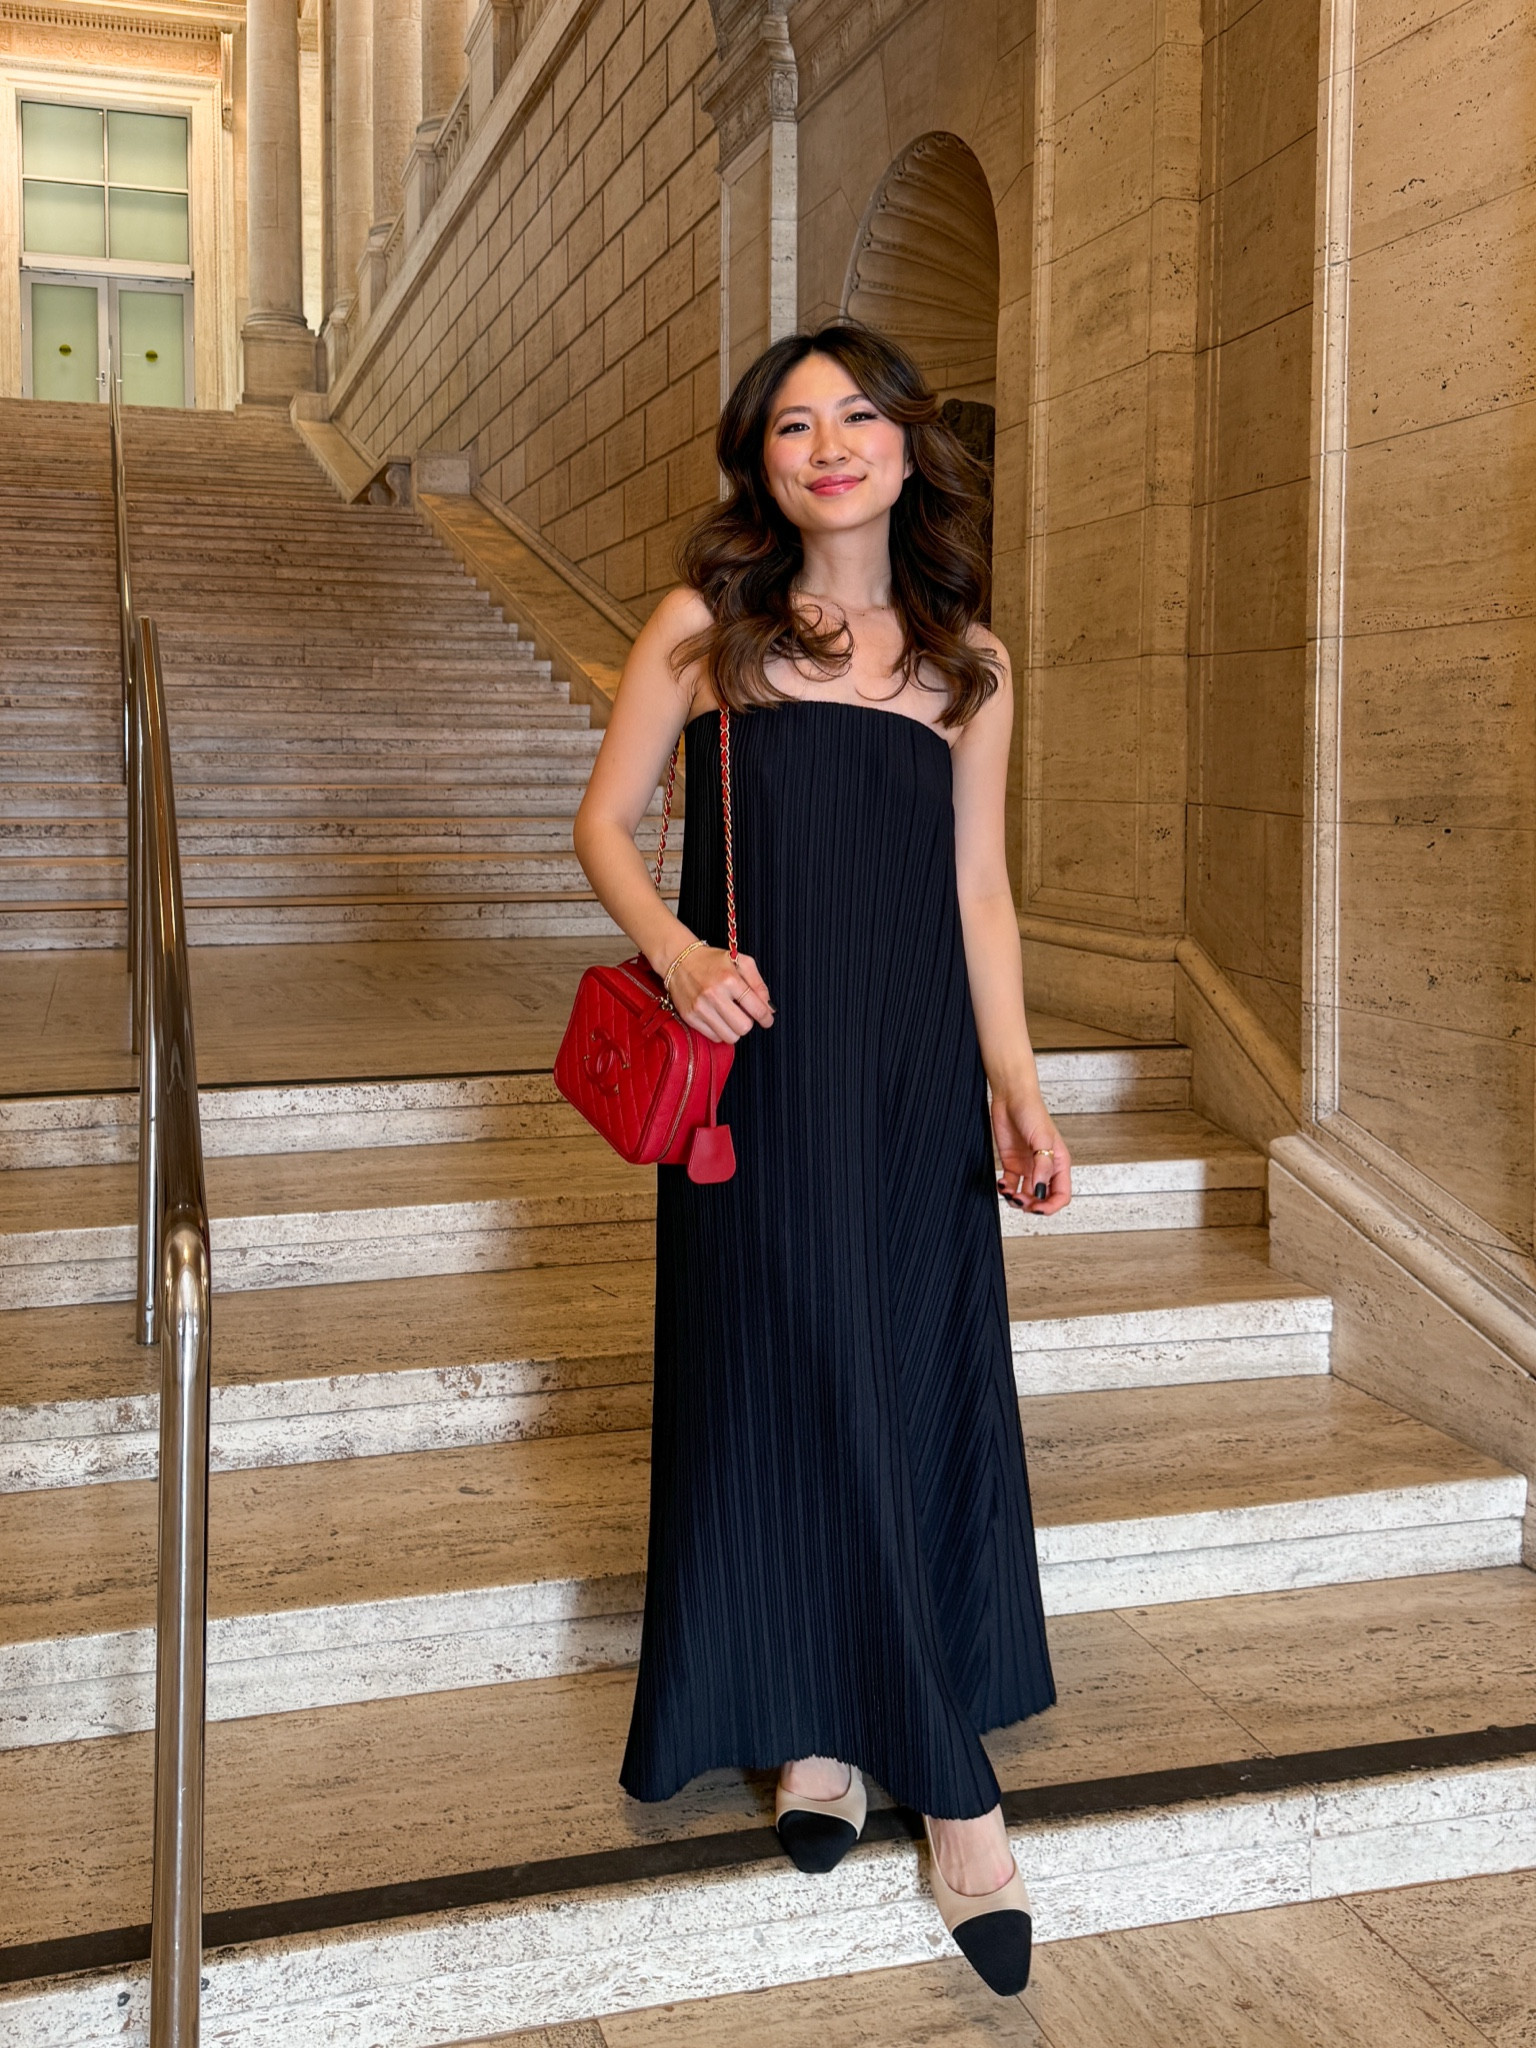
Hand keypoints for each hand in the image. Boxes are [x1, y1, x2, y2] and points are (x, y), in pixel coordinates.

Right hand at [668, 945, 774, 1043]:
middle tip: (745, 1015)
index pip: (757, 1009)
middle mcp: (714, 994)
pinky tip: (718, 1018)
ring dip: (734, 1029)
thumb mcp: (741, 961)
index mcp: (730, 979)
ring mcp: (700, 1008)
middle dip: (748, 1023)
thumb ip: (758, 984)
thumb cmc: (712, 961)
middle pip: (743, 1027)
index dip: (766, 1018)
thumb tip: (768, 1008)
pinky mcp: (690, 1017)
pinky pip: (713, 1037)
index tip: (767, 1019)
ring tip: (730, 1017)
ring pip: (729, 1037)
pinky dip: (719, 1031)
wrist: (679, 960)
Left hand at [992, 1090, 1071, 1214]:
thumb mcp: (1042, 1139)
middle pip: (1043, 1199)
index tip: (1037, 1208)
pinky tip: (1002, 1183)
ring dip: (1017, 1200)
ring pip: (1026, 1195)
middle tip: (1019, 1200)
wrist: (1011, 1098)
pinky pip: (1011, 1185)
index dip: (1051, 1206)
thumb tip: (1040, 1191)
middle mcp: (1044, 1168)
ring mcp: (1028, 1167)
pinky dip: (1006, 1190)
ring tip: (1008, 1192)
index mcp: (1058, 1164)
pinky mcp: (1012, 1164)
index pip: (1061, 1195)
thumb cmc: (1033, 1113)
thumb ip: (1042, 1166)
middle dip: (1032, 1205)